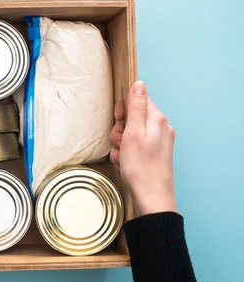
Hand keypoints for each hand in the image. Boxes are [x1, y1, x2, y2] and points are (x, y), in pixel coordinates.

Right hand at [109, 81, 177, 215]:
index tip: (120, 123)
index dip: (124, 111)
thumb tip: (139, 83)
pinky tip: (125, 163)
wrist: (152, 198)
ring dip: (120, 145)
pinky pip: (134, 147)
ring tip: (122, 157)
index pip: (137, 100)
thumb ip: (135, 107)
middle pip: (132, 118)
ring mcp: (158, 142)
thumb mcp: (133, 133)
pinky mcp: (154, 154)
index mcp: (157, 120)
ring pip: (130, 134)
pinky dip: (125, 154)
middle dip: (120, 131)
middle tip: (121, 144)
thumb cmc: (141, 167)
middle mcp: (160, 128)